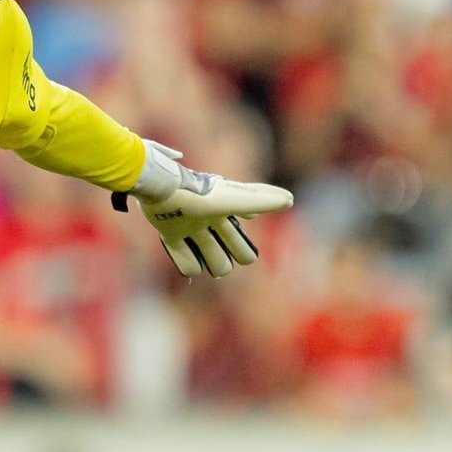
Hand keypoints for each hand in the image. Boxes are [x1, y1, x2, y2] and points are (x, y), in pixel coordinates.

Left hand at [116, 140, 292, 277]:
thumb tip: (289, 200)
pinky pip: (181, 256)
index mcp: (224, 213)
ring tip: (202, 260)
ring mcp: (187, 227)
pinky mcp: (168, 232)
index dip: (243, 251)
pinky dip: (187, 264)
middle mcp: (207, 220)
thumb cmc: (199, 195)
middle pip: (225, 250)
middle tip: (220, 260)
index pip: (241, 240)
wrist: (162, 188)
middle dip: (224, 260)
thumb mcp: (234, 200)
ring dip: (207, 262)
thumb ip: (262, 200)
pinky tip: (188, 260)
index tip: (242, 255)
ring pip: (205, 255)